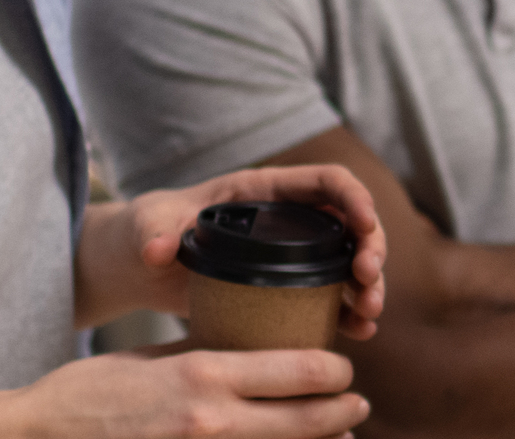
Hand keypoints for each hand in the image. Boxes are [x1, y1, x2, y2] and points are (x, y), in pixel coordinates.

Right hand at [15, 344, 368, 438]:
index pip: (299, 370)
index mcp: (205, 374)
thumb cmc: (91, 393)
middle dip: (341, 411)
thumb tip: (250, 353)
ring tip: (339, 434)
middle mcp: (213, 420)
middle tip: (357, 404)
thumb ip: (205, 356)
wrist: (42, 436)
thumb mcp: (154, 358)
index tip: (342, 367)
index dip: (333, 370)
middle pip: (307, 419)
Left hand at [118, 164, 390, 340]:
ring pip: (349, 262)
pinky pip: (331, 297)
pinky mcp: (288, 288)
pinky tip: (359, 333)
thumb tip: (160, 251)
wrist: (143, 267)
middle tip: (368, 280)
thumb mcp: (149, 226)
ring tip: (368, 316)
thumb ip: (154, 234)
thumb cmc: (150, 230)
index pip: (326, 181)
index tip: (366, 224)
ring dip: (369, 287)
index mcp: (266, 190)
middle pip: (350, 224)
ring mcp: (293, 255)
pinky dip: (350, 314)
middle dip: (371, 249)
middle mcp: (289, 219)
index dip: (354, 196)